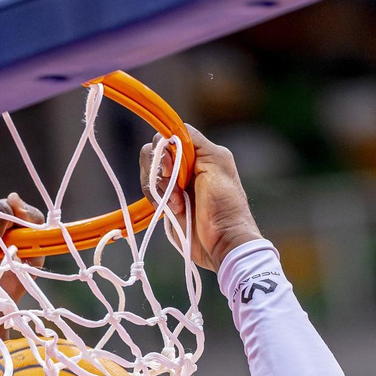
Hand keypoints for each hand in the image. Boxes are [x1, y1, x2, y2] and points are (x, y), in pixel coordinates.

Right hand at [140, 125, 261, 272]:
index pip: (173, 135)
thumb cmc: (226, 205)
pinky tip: (174, 210)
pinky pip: (150, 190)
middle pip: (155, 151)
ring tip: (178, 203)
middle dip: (160, 168)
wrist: (223, 242)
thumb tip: (173, 133)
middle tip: (174, 185)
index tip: (172, 165)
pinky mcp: (167, 201)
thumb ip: (197, 144)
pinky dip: (156, 199)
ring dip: (159, 186)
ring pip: (150, 170)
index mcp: (202, 153)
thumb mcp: (217, 164)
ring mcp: (175, 183)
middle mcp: (187, 165)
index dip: (166, 146)